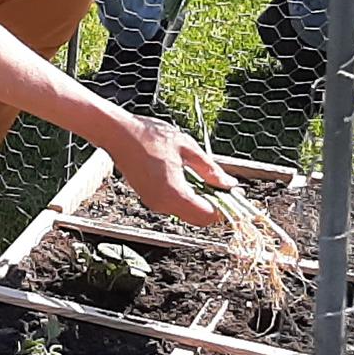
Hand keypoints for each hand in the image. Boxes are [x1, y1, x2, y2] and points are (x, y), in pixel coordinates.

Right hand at [106, 115, 234, 227]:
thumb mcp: (187, 148)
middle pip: (198, 219)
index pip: (208, 215)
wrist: (118, 134)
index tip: (235, 194)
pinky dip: (187, 199)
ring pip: (186, 214)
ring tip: (208, 180)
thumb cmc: (151, 136)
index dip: (225, 208)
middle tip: (225, 187)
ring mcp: (154, 204)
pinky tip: (191, 179)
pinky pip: (174, 206)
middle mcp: (163, 204)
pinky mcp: (149, 199)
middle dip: (215, 207)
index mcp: (175, 193)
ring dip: (201, 203)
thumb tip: (229, 184)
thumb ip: (210, 169)